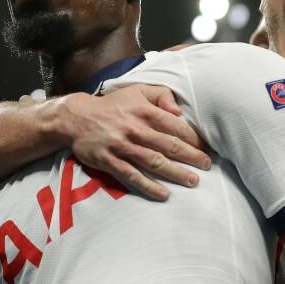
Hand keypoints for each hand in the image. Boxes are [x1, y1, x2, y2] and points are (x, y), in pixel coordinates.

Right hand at [58, 84, 210, 199]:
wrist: (77, 118)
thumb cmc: (113, 105)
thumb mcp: (137, 91)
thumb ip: (161, 96)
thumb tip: (179, 111)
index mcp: (145, 111)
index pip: (176, 126)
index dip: (193, 138)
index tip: (205, 146)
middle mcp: (136, 129)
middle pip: (169, 145)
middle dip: (191, 157)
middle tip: (207, 166)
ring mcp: (123, 147)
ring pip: (155, 162)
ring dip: (176, 173)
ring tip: (193, 181)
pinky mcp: (110, 162)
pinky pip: (132, 176)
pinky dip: (149, 186)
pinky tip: (164, 194)